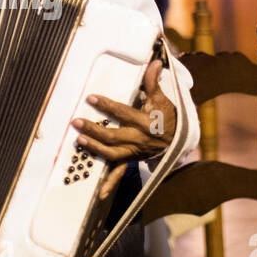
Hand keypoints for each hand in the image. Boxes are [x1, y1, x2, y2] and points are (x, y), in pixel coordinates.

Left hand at [72, 60, 177, 200]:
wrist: (180, 139)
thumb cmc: (168, 116)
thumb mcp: (162, 98)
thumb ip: (154, 82)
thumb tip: (155, 62)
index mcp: (145, 122)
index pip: (122, 113)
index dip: (106, 105)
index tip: (91, 98)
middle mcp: (139, 139)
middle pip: (112, 136)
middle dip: (93, 129)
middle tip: (76, 121)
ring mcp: (135, 152)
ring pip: (112, 154)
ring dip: (94, 148)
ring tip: (79, 139)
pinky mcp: (132, 160)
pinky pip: (120, 173)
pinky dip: (110, 184)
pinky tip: (99, 194)